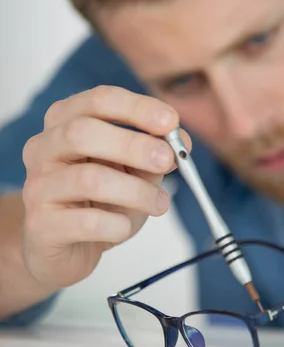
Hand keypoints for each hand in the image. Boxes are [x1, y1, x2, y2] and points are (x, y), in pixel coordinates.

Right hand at [21, 86, 190, 289]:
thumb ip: (157, 152)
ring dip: (137, 192)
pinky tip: (124, 227)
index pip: (99, 100)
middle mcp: (43, 148)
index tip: (171, 122)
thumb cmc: (102, 201)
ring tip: (160, 203)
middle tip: (168, 160)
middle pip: (82, 132)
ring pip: (89, 179)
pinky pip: (88, 222)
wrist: (69, 247)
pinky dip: (118, 225)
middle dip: (133, 145)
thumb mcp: (135, 171)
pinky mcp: (41, 225)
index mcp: (67, 122)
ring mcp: (38, 187)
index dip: (138, 108)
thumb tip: (182, 141)